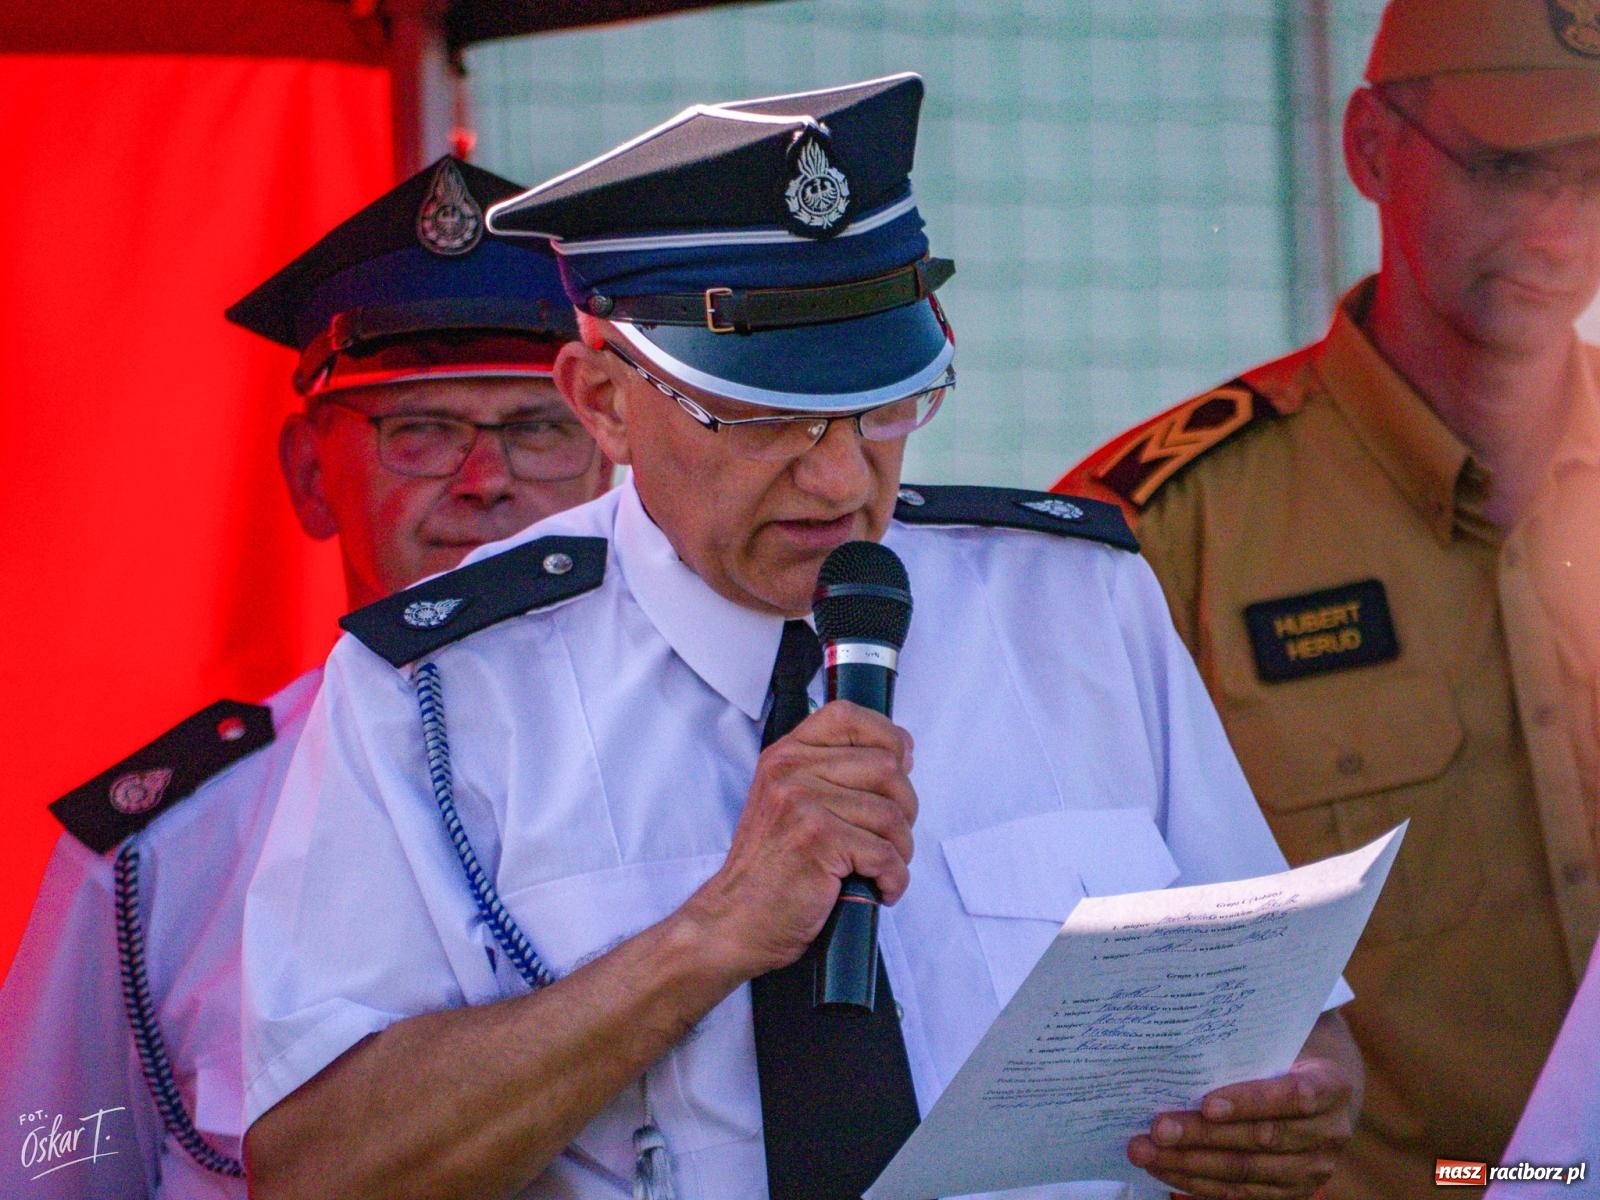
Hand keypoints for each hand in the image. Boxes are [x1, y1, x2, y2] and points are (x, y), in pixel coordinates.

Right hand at [682, 700, 916, 980]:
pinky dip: (894, 878)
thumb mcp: (790, 802)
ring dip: (900, 849)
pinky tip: (880, 888)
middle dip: (904, 809)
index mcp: (785, 756)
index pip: (847, 716)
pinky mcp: (817, 839)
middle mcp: (790, 771)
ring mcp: (802, 803)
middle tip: (889, 839)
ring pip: (891, 813)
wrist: (737, 919)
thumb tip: (900, 754)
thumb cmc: (772, 869)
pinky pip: (886, 852)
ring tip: (881, 868)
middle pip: (885, 767)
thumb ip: (832, 772)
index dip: (887, 736)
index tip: (902, 764)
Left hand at [1126, 1055, 1356, 1198]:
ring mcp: (1313, 1169)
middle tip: (1156, 1128)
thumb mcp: (1279, 1043)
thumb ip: (1245, 1050)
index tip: (1205, 1102)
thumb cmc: (1286, 1057)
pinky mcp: (1292, 1193)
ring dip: (1189, 1163)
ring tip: (1145, 1151)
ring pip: (1245, 1172)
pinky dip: (1196, 1182)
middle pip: (1261, 1139)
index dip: (1250, 1101)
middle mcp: (1330, 1133)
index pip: (1294, 1096)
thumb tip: (1181, 1048)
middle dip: (1202, 1135)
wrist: (1324, 1095)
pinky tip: (1163, 1168)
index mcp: (1333, 1086)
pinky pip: (1239, 1193)